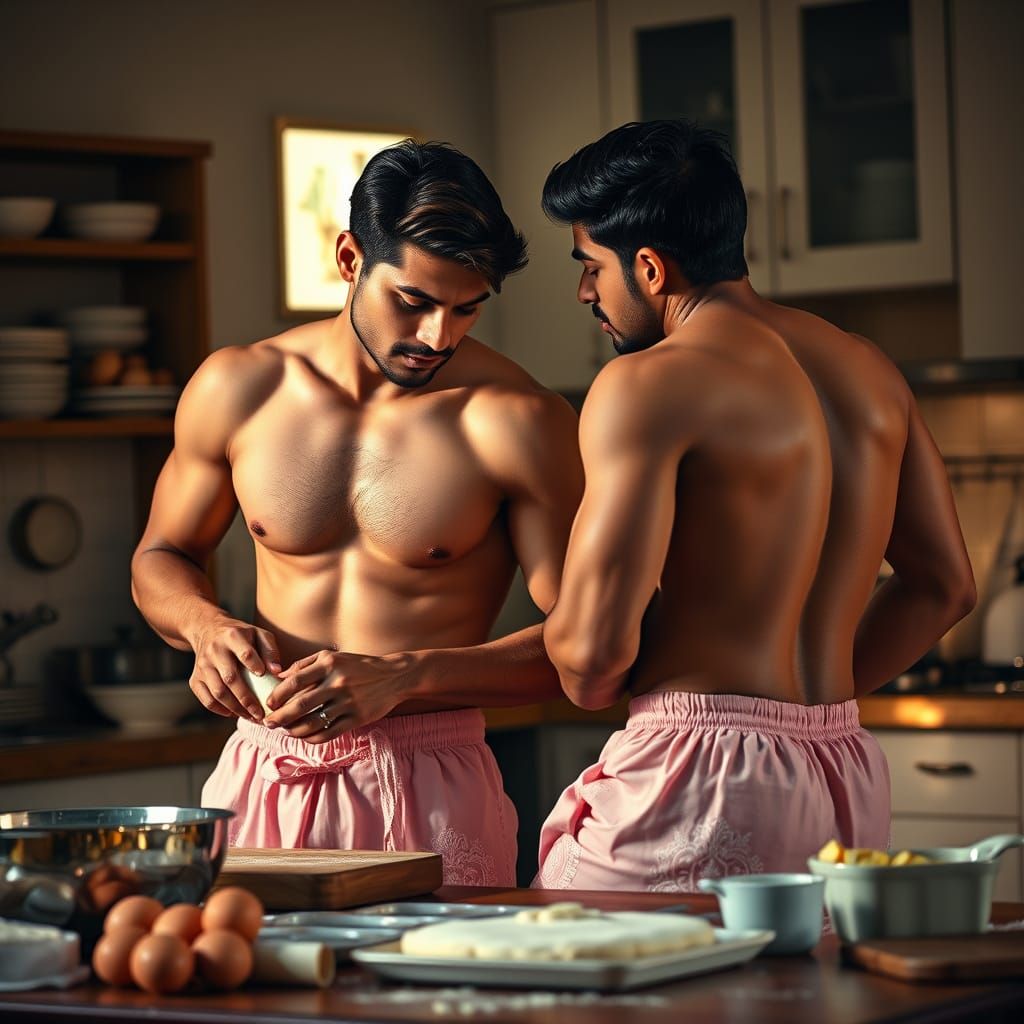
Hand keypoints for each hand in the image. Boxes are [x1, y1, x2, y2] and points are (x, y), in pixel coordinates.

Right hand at [187, 614, 281, 720]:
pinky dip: (220, 710)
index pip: (244, 653)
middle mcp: (214, 651)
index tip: (264, 676)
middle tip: (260, 713)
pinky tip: (234, 714)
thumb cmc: (241, 635)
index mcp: (232, 636)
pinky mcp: (195, 679)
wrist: (207, 630)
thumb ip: (270, 650)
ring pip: (218, 692)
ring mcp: (202, 666)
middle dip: (247, 698)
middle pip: (230, 678)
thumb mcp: (258, 634)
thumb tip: (277, 671)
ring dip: (235, 708)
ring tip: (251, 716)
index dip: (254, 665)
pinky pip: (206, 699)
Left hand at [263, 649, 414, 741]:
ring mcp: (348, 702)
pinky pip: (329, 733)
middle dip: (279, 718)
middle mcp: (338, 683)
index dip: (277, 695)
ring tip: (286, 731)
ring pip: (313, 723)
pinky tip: (305, 737)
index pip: (295, 682)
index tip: (268, 704)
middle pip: (300, 705)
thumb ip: (306, 664)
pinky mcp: (357, 718)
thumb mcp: (333, 656)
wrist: (394, 676)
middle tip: (268, 723)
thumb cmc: (359, 665)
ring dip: (294, 730)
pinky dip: (312, 738)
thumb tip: (280, 677)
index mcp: (330, 664)